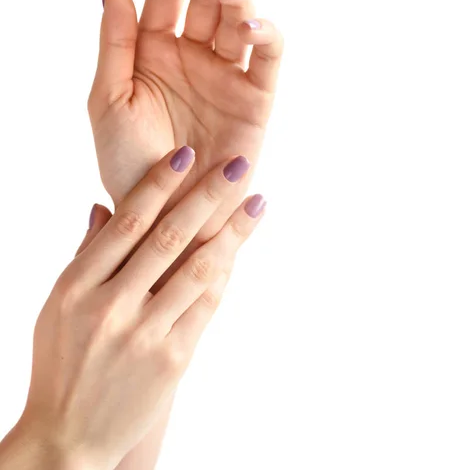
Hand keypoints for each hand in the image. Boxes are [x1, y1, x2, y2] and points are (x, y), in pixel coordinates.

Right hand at [19, 147, 264, 469]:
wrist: (68, 437)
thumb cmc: (62, 363)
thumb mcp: (58, 306)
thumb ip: (86, 254)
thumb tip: (104, 206)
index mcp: (77, 286)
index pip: (127, 221)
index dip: (160, 183)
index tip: (188, 154)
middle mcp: (110, 306)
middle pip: (169, 237)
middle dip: (208, 196)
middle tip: (238, 165)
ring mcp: (143, 334)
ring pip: (198, 269)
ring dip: (233, 232)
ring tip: (257, 202)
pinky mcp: (172, 359)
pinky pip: (207, 306)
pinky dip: (225, 273)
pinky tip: (240, 249)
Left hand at [88, 0, 282, 247]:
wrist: (168, 218)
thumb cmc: (130, 167)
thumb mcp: (109, 101)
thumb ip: (115, 44)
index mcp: (153, 52)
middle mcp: (193, 57)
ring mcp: (226, 76)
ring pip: (239, 22)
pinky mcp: (256, 99)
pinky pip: (266, 58)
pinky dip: (266, 36)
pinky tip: (253, 24)